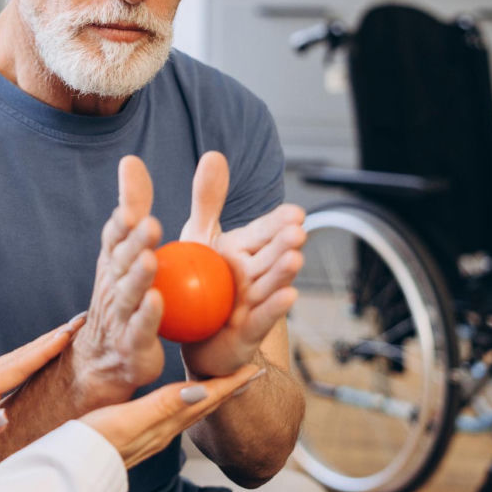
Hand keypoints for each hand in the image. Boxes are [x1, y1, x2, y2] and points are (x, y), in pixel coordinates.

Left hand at [0, 315, 85, 467]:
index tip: (67, 333)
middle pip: (21, 353)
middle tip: (80, 320)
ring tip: (69, 330)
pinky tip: (42, 351)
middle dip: (51, 336)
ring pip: (17, 356)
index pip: (16, 367)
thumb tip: (3, 418)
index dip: (43, 350)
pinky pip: (12, 363)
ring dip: (44, 342)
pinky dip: (31, 353)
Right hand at [70, 155, 164, 406]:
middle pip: (122, 261)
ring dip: (139, 276)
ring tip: (150, 259)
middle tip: (150, 223)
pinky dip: (147, 316)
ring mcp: (121, 316)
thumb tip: (129, 159)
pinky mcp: (133, 344)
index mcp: (113, 261)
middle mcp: (113, 285)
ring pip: (129, 293)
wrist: (106, 358)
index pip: (114, 237)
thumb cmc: (124, 295)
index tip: (130, 209)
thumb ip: (133, 206)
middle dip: (134, 242)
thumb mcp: (126, 248)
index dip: (120, 224)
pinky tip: (157, 302)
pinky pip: (140, 329)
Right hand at [81, 363, 262, 468]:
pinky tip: (182, 398)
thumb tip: (201, 390)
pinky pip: (175, 414)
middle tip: (250, 372)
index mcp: (165, 422)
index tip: (253, 368)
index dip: (230, 383)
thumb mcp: (128, 419)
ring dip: (212, 395)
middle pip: (205, 405)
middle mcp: (164, 429)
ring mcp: (152, 433)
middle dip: (229, 388)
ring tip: (225, 383)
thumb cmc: (94, 442)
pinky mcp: (138, 432)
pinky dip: (188, 401)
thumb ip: (163, 406)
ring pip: (191, 410)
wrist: (70, 467)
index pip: (206, 398)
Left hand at [179, 151, 304, 377]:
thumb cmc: (196, 281)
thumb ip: (208, 199)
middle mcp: (255, 275)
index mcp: (244, 250)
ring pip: (271, 285)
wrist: (193, 337)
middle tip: (299, 230)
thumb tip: (215, 154)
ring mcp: (255, 303)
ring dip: (284, 273)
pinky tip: (288, 296)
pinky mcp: (248, 330)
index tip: (296, 211)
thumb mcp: (198, 235)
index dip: (278, 223)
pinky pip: (261, 318)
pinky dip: (274, 308)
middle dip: (284, 244)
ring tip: (296, 258)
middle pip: (271, 256)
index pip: (264, 232)